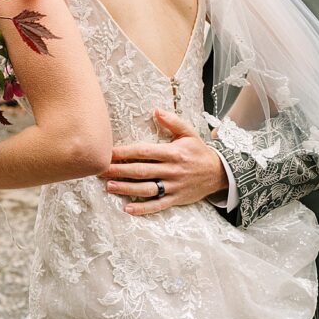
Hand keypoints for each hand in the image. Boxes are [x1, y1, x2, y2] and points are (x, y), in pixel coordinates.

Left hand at [98, 108, 228, 215]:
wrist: (219, 173)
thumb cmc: (198, 151)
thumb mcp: (188, 133)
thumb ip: (172, 121)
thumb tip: (155, 110)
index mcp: (173, 152)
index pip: (144, 152)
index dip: (125, 152)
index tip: (108, 152)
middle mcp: (172, 170)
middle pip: (141, 170)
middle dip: (120, 170)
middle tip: (100, 169)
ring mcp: (174, 186)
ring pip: (147, 188)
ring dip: (127, 188)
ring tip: (109, 186)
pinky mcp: (176, 199)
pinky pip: (158, 205)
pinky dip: (143, 208)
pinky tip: (128, 208)